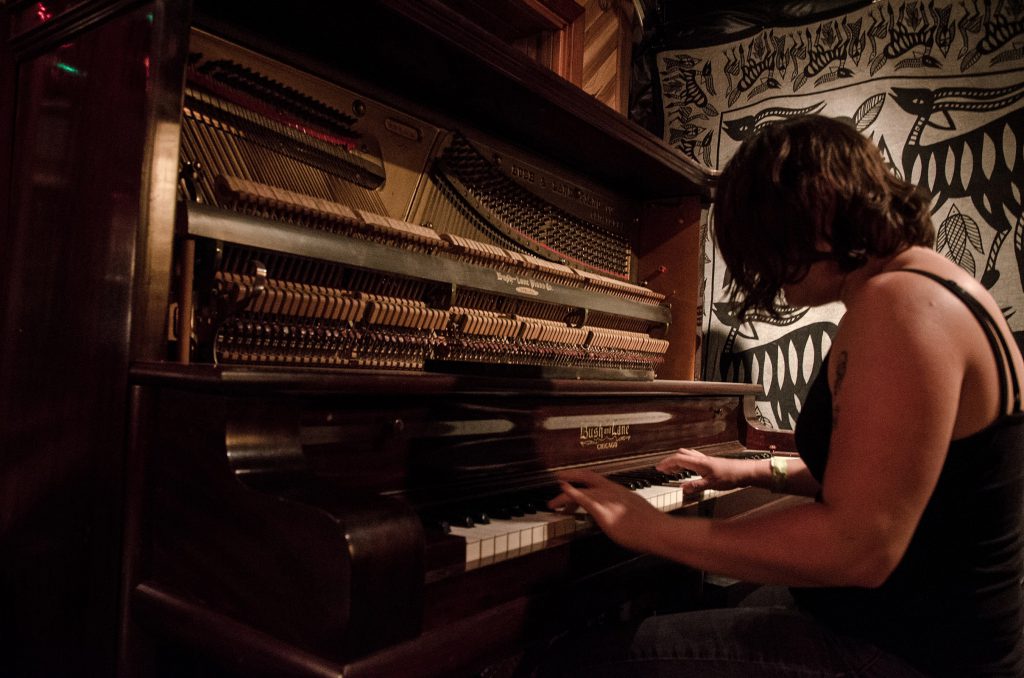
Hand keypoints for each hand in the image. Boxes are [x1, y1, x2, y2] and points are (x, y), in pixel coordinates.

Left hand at [547, 468, 666, 551]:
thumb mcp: (637, 512)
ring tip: (553, 502)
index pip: (598, 480)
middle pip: (587, 476)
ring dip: (564, 495)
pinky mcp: (604, 511)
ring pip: (581, 489)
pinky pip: (584, 498)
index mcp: (621, 491)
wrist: (659, 531)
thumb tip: (619, 516)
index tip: (573, 479)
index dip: (583, 477)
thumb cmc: (652, 527)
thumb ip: (624, 510)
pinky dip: (571, 493)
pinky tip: (562, 491)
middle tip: (559, 478)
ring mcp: (608, 500)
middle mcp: (613, 491)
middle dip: (571, 475)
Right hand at [656, 448, 751, 492]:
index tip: (659, 468)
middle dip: (670, 461)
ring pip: (687, 455)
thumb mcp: (712, 484)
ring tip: (673, 470)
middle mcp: (701, 459)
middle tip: (664, 469)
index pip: (678, 459)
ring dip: (678, 461)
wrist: (744, 472)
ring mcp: (705, 460)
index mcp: (699, 463)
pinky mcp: (710, 462)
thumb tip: (682, 488)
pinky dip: (686, 463)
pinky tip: (689, 470)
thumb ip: (696, 486)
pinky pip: (693, 459)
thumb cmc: (730, 476)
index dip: (667, 463)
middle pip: (681, 455)